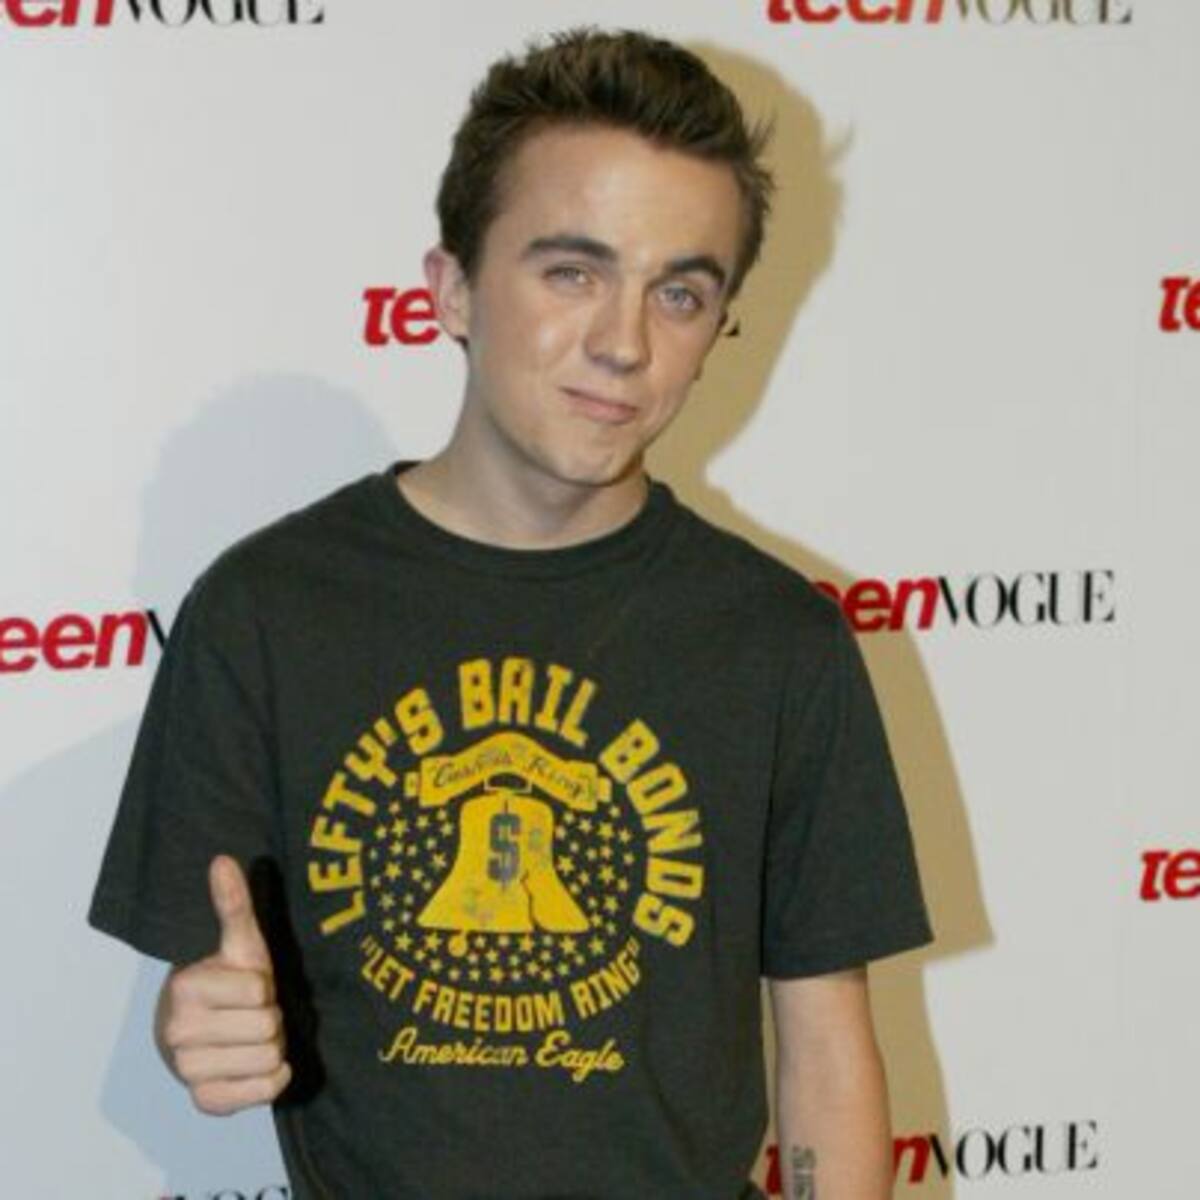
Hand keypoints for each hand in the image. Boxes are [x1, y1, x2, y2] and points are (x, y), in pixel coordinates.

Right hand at [155, 855, 291, 1114]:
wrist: (198, 1032)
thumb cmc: (227, 981)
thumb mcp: (238, 942)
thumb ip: (233, 903)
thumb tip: (223, 859)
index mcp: (185, 987)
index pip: (261, 990)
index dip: (264, 988)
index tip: (248, 988)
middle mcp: (177, 1032)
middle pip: (268, 1028)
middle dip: (270, 1020)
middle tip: (250, 1014)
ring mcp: (187, 1070)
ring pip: (269, 1059)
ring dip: (271, 1049)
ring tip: (248, 1036)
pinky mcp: (204, 1101)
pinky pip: (264, 1092)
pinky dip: (271, 1079)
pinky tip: (254, 1064)